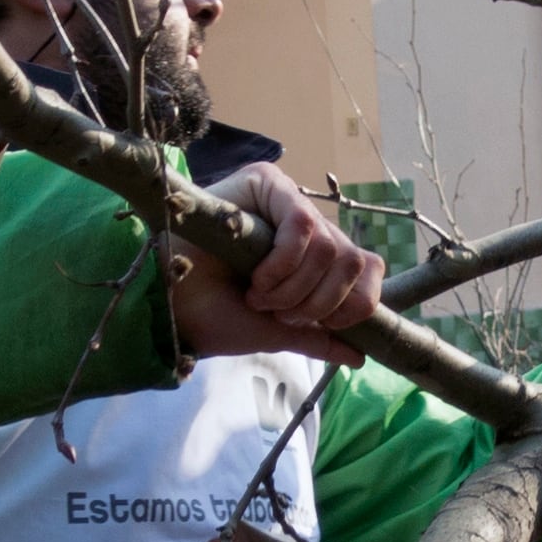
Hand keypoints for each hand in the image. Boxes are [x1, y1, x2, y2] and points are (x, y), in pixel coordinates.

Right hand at [166, 162, 385, 365]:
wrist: (173, 306)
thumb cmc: (218, 315)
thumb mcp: (279, 332)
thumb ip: (319, 338)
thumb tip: (359, 356)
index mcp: (316, 259)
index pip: (369, 268)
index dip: (355, 302)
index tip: (317, 323)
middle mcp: (308, 228)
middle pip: (354, 261)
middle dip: (317, 302)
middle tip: (276, 311)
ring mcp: (289, 203)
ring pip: (331, 248)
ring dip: (293, 287)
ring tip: (257, 294)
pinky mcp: (269, 184)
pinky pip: (304, 224)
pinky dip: (284, 262)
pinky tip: (256, 275)